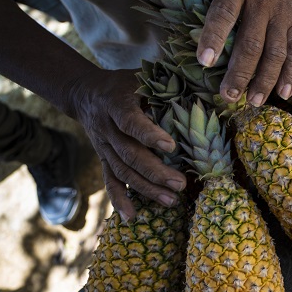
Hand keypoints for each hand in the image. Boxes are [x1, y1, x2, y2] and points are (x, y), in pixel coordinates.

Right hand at [64, 68, 186, 219]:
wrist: (84, 93)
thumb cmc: (125, 83)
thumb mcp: (141, 75)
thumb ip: (166, 82)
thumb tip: (206, 88)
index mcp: (117, 103)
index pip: (130, 121)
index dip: (148, 134)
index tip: (171, 145)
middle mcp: (107, 127)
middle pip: (129, 154)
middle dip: (156, 171)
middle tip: (181, 184)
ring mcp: (104, 146)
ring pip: (123, 171)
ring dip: (146, 188)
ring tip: (172, 200)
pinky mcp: (104, 159)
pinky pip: (110, 181)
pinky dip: (119, 200)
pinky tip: (132, 217)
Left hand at [194, 0, 291, 107]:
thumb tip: (178, 18)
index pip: (224, 14)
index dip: (214, 37)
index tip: (205, 62)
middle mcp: (261, 3)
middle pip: (251, 43)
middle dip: (240, 73)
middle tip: (227, 97)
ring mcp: (281, 16)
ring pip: (275, 53)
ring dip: (264, 80)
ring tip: (253, 102)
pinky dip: (291, 74)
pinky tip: (284, 94)